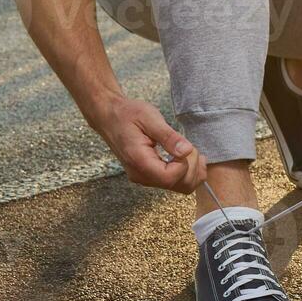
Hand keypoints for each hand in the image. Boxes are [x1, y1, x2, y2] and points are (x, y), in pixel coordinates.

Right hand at [92, 95, 206, 192]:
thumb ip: (169, 136)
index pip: (170, 177)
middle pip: (179, 185)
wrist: (109, 116)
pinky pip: (174, 182)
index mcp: (139, 161)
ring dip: (192, 170)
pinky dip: (187, 172)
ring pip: (180, 186)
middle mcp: (141, 175)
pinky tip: (188, 157)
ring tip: (190, 150)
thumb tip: (186, 151)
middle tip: (189, 146)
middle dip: (192, 167)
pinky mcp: (149, 175)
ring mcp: (145, 177)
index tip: (185, 147)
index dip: (185, 164)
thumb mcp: (149, 118)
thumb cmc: (126, 114)